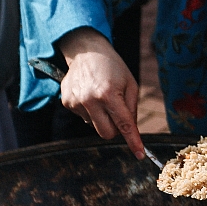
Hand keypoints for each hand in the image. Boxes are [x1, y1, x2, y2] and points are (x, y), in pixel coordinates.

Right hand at [58, 28, 144, 159]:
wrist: (86, 51)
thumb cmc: (113, 67)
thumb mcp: (130, 84)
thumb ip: (132, 109)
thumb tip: (132, 131)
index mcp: (109, 94)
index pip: (124, 125)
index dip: (133, 141)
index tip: (140, 154)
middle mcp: (90, 100)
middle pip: (106, 133)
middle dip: (115, 129)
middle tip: (117, 113)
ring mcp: (76, 102)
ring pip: (94, 126)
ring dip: (101, 117)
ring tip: (101, 97)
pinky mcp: (67, 103)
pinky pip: (83, 118)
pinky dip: (90, 111)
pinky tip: (90, 96)